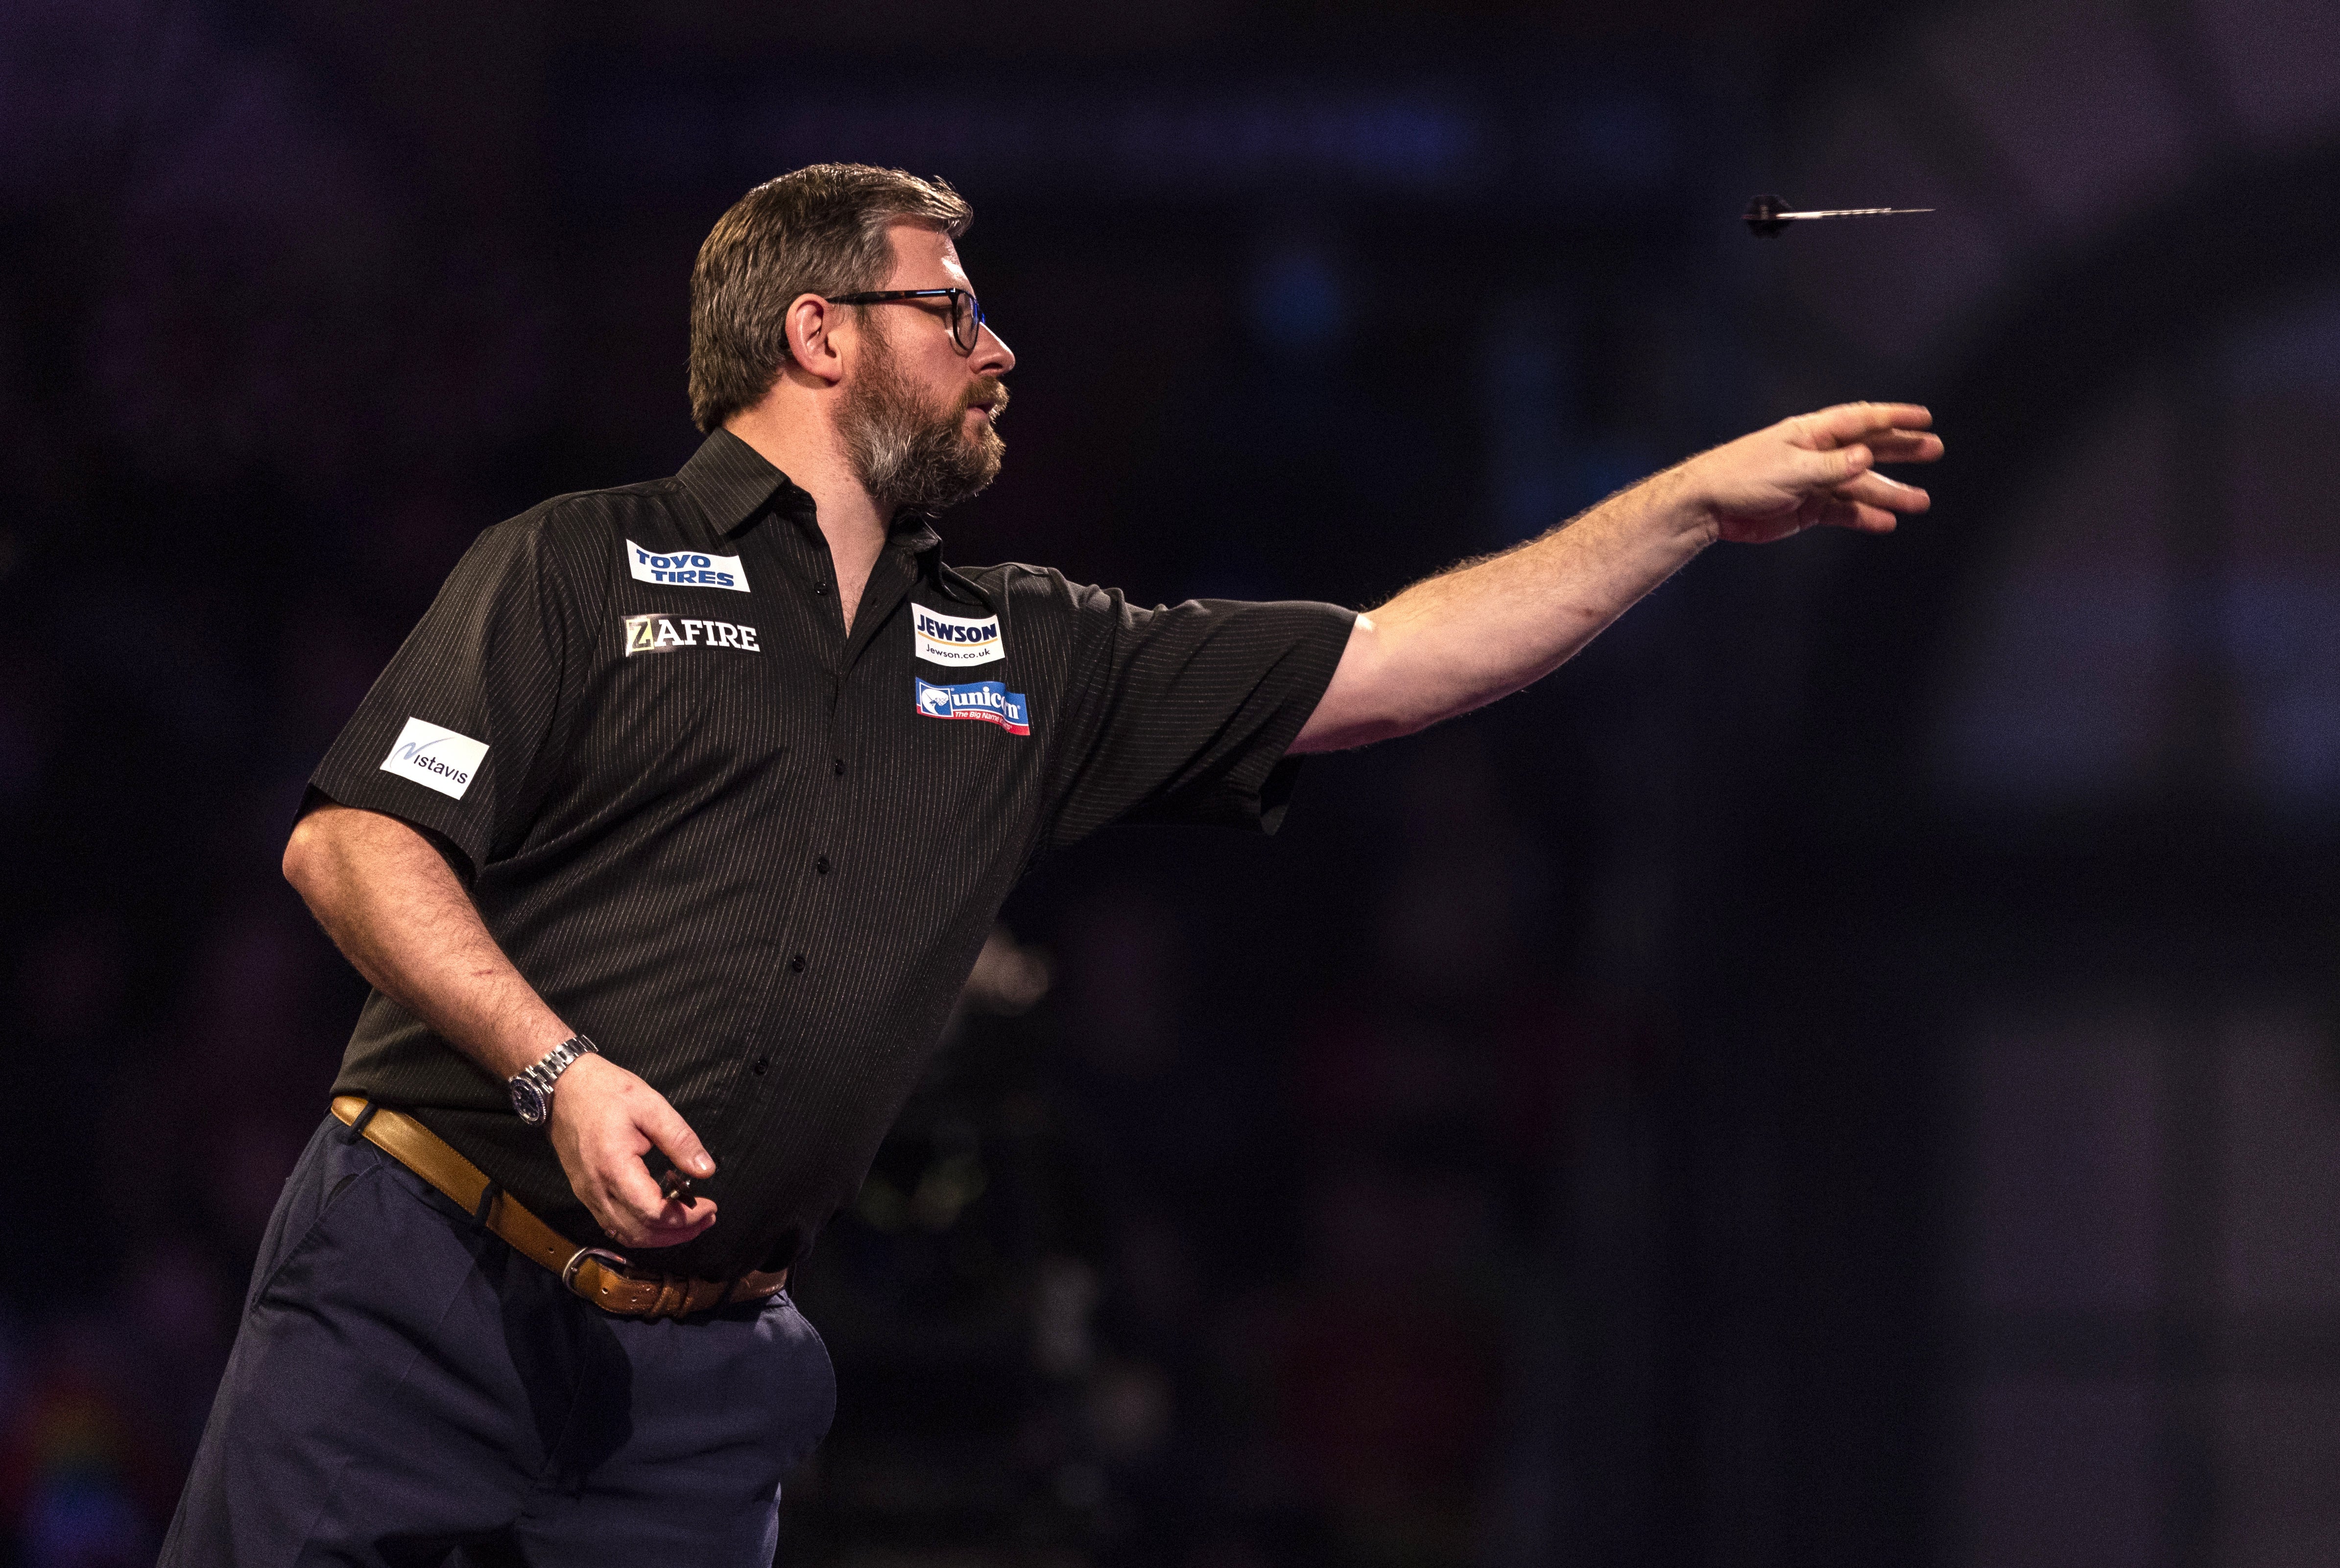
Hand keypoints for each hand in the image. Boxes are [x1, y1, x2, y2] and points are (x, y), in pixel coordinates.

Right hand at [544, 1053, 718, 1248]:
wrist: (561, 1088)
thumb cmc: (605, 1091)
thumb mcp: (650, 1105)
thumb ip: (680, 1140)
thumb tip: (706, 1170)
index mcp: (614, 1167)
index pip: (652, 1213)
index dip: (685, 1218)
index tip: (710, 1207)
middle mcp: (597, 1190)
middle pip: (640, 1233)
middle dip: (678, 1233)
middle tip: (707, 1218)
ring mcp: (588, 1195)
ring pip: (625, 1235)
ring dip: (660, 1236)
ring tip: (690, 1220)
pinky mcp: (586, 1193)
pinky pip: (613, 1225)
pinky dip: (641, 1229)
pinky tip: (661, 1214)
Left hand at [1687, 402, 1942, 544]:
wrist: (1708, 506)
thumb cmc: (1742, 475)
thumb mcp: (1790, 468)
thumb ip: (1830, 466)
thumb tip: (1867, 457)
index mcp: (1813, 433)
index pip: (1861, 420)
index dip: (1894, 418)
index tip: (1925, 418)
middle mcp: (1818, 454)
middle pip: (1868, 449)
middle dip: (1901, 450)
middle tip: (1934, 450)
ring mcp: (1814, 481)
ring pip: (1860, 486)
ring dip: (1889, 493)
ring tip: (1920, 501)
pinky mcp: (1807, 508)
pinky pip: (1843, 511)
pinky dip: (1864, 517)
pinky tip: (1886, 522)